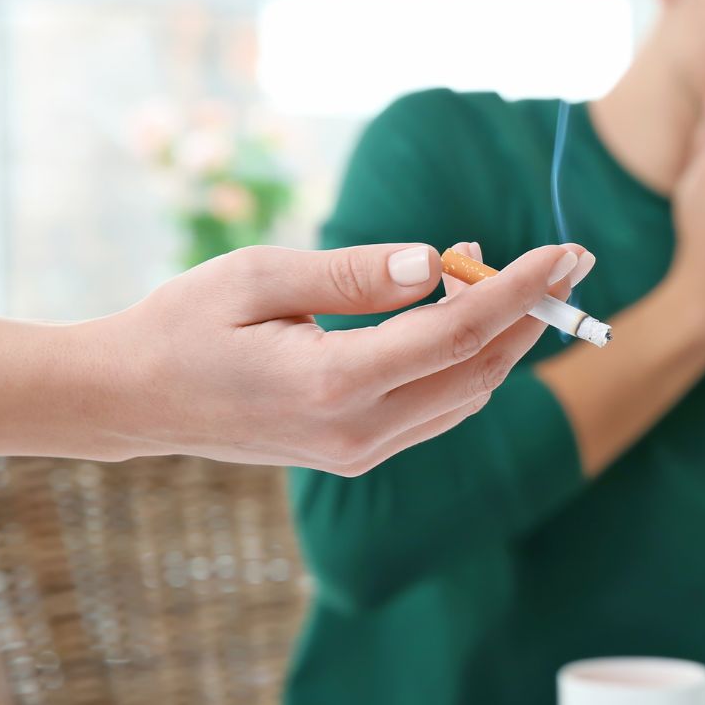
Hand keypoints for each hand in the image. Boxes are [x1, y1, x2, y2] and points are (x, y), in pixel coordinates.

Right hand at [86, 240, 589, 473]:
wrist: (135, 400)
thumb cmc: (185, 322)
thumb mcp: (258, 276)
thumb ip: (353, 273)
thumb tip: (437, 260)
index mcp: (333, 383)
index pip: (458, 331)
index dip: (521, 288)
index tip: (569, 251)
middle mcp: (358, 431)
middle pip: (479, 368)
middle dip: (531, 312)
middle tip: (563, 257)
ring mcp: (360, 452)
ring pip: (468, 393)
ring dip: (498, 334)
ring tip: (489, 269)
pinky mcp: (357, 454)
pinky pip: (441, 408)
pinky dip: (466, 359)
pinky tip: (456, 310)